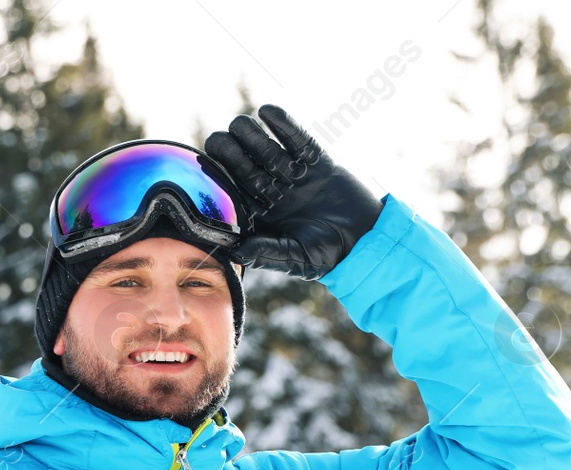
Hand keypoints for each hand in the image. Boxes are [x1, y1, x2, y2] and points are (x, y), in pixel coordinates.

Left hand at [203, 104, 383, 278]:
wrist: (366, 240)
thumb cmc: (327, 255)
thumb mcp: (296, 257)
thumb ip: (267, 251)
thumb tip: (236, 252)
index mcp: (264, 216)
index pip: (238, 194)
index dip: (223, 179)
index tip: (204, 164)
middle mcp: (276, 194)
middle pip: (248, 169)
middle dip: (233, 154)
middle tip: (217, 139)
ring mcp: (296, 177)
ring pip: (270, 152)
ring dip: (254, 137)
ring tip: (239, 122)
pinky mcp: (318, 164)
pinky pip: (299, 141)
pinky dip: (285, 127)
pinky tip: (269, 111)